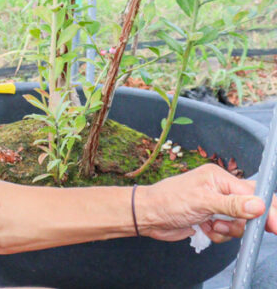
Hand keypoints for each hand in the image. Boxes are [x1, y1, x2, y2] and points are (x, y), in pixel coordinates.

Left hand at [139, 164, 276, 243]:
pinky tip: (203, 229)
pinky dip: (217, 234)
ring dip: (227, 229)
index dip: (266, 210)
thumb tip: (259, 205)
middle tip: (225, 223)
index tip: (274, 225)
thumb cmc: (168, 201)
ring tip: (210, 224)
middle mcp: (220, 190)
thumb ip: (233, 205)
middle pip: (250, 209)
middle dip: (241, 221)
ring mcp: (216, 205)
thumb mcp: (202, 202)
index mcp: (219, 178)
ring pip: (239, 224)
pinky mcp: (211, 219)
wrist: (148, 216)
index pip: (253, 193)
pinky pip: (227, 231)